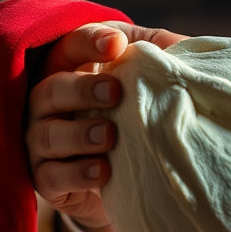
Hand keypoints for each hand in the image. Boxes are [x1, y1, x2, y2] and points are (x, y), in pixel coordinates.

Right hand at [27, 21, 186, 231]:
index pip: (69, 48)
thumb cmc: (135, 129)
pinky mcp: (46, 181)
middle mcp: (48, 106)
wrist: (127, 189)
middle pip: (51, 89)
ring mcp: (41, 144)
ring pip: (48, 134)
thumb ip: (161, 63)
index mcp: (70, 75)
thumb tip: (188, 50)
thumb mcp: (148, 91)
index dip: (88, 42)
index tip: (117, 44)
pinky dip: (76, 173)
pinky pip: (53, 176)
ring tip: (110, 135)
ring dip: (79, 134)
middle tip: (115, 92)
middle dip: (82, 89)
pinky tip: (103, 171)